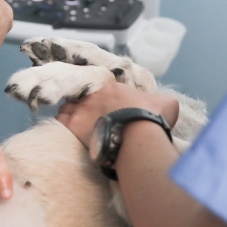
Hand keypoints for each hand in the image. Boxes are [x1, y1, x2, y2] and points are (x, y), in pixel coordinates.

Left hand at [56, 82, 179, 148]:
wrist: (139, 136)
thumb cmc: (152, 119)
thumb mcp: (166, 103)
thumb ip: (161, 100)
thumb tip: (161, 103)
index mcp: (113, 89)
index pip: (102, 93)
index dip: (103, 102)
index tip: (109, 112)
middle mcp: (94, 96)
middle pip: (83, 99)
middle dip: (86, 107)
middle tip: (92, 118)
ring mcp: (82, 110)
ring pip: (68, 107)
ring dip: (72, 113)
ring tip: (79, 124)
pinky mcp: (75, 126)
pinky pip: (61, 120)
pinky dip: (63, 123)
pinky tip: (69, 129)